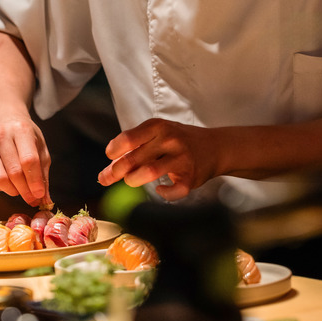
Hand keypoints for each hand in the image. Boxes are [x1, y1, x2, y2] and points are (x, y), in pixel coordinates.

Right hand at [0, 113, 52, 206]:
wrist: (2, 117)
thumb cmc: (25, 134)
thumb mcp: (40, 147)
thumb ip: (43, 173)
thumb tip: (45, 199)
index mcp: (21, 130)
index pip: (28, 160)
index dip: (34, 180)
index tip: (39, 194)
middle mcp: (1, 136)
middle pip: (14, 172)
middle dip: (25, 190)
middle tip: (32, 199)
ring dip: (13, 191)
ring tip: (20, 190)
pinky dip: (2, 188)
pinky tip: (9, 183)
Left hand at [98, 118, 214, 200]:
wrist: (215, 147)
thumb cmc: (177, 142)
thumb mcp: (157, 134)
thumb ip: (133, 149)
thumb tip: (106, 173)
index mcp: (158, 127)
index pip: (128, 138)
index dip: (114, 150)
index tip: (111, 157)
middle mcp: (170, 140)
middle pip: (134, 157)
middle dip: (116, 171)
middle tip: (109, 177)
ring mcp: (181, 158)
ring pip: (149, 172)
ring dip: (134, 180)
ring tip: (132, 181)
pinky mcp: (191, 177)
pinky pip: (173, 191)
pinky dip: (164, 193)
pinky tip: (161, 189)